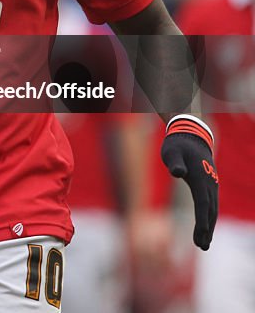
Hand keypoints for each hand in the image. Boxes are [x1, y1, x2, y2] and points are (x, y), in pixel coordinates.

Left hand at [161, 129, 217, 249]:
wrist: (191, 136)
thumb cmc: (178, 145)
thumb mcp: (172, 151)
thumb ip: (175, 162)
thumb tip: (177, 172)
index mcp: (200, 178)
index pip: (202, 204)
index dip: (202, 222)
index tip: (201, 237)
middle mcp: (209, 184)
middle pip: (210, 211)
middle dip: (207, 230)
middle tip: (202, 247)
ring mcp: (211, 185)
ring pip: (212, 209)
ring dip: (209, 227)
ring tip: (204, 244)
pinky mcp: (209, 185)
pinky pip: (211, 205)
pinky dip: (209, 217)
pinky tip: (205, 228)